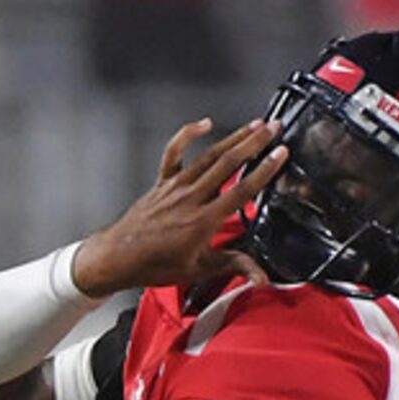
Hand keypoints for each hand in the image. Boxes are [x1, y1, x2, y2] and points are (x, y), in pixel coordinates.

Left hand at [69, 117, 286, 296]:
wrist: (118, 258)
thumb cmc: (154, 265)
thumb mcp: (198, 270)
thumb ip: (233, 266)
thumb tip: (261, 276)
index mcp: (203, 221)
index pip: (241, 191)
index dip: (264, 170)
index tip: (280, 154)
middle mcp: (191, 198)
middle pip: (228, 163)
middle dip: (254, 143)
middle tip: (274, 128)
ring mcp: (176, 186)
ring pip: (209, 155)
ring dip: (234, 137)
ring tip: (255, 125)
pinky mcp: (162, 182)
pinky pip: (174, 153)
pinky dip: (187, 135)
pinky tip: (203, 123)